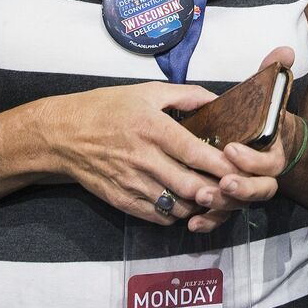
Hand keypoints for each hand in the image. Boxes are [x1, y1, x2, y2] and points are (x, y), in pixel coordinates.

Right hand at [39, 80, 253, 227]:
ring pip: (177, 206)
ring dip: (200, 206)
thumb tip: (218, 99)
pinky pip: (157, 216)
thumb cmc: (107, 108)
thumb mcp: (147, 92)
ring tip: (215, 198)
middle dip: (218, 192)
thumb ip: (186, 95)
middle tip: (236, 190)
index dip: (222, 165)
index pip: (195, 153)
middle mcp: (144, 159)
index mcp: (153, 128)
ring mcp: (132, 183)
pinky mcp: (121, 200)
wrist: (63, 134)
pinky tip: (186, 204)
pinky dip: (176, 214)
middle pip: (191, 186)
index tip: (243, 169)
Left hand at [188, 47, 297, 232]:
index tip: (230, 149)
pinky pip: (220, 217)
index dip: (251, 160)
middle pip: (258, 191)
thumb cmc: (255, 116)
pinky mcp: (226, 201)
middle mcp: (260, 176)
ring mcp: (243, 191)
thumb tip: (285, 52)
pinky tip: (193, 221)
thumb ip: (272, 74)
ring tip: (202, 198)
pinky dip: (208, 221)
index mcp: (270, 153)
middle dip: (240, 189)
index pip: (268, 163)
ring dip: (222, 205)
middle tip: (221, 183)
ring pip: (238, 206)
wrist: (253, 139)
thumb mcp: (262, 94)